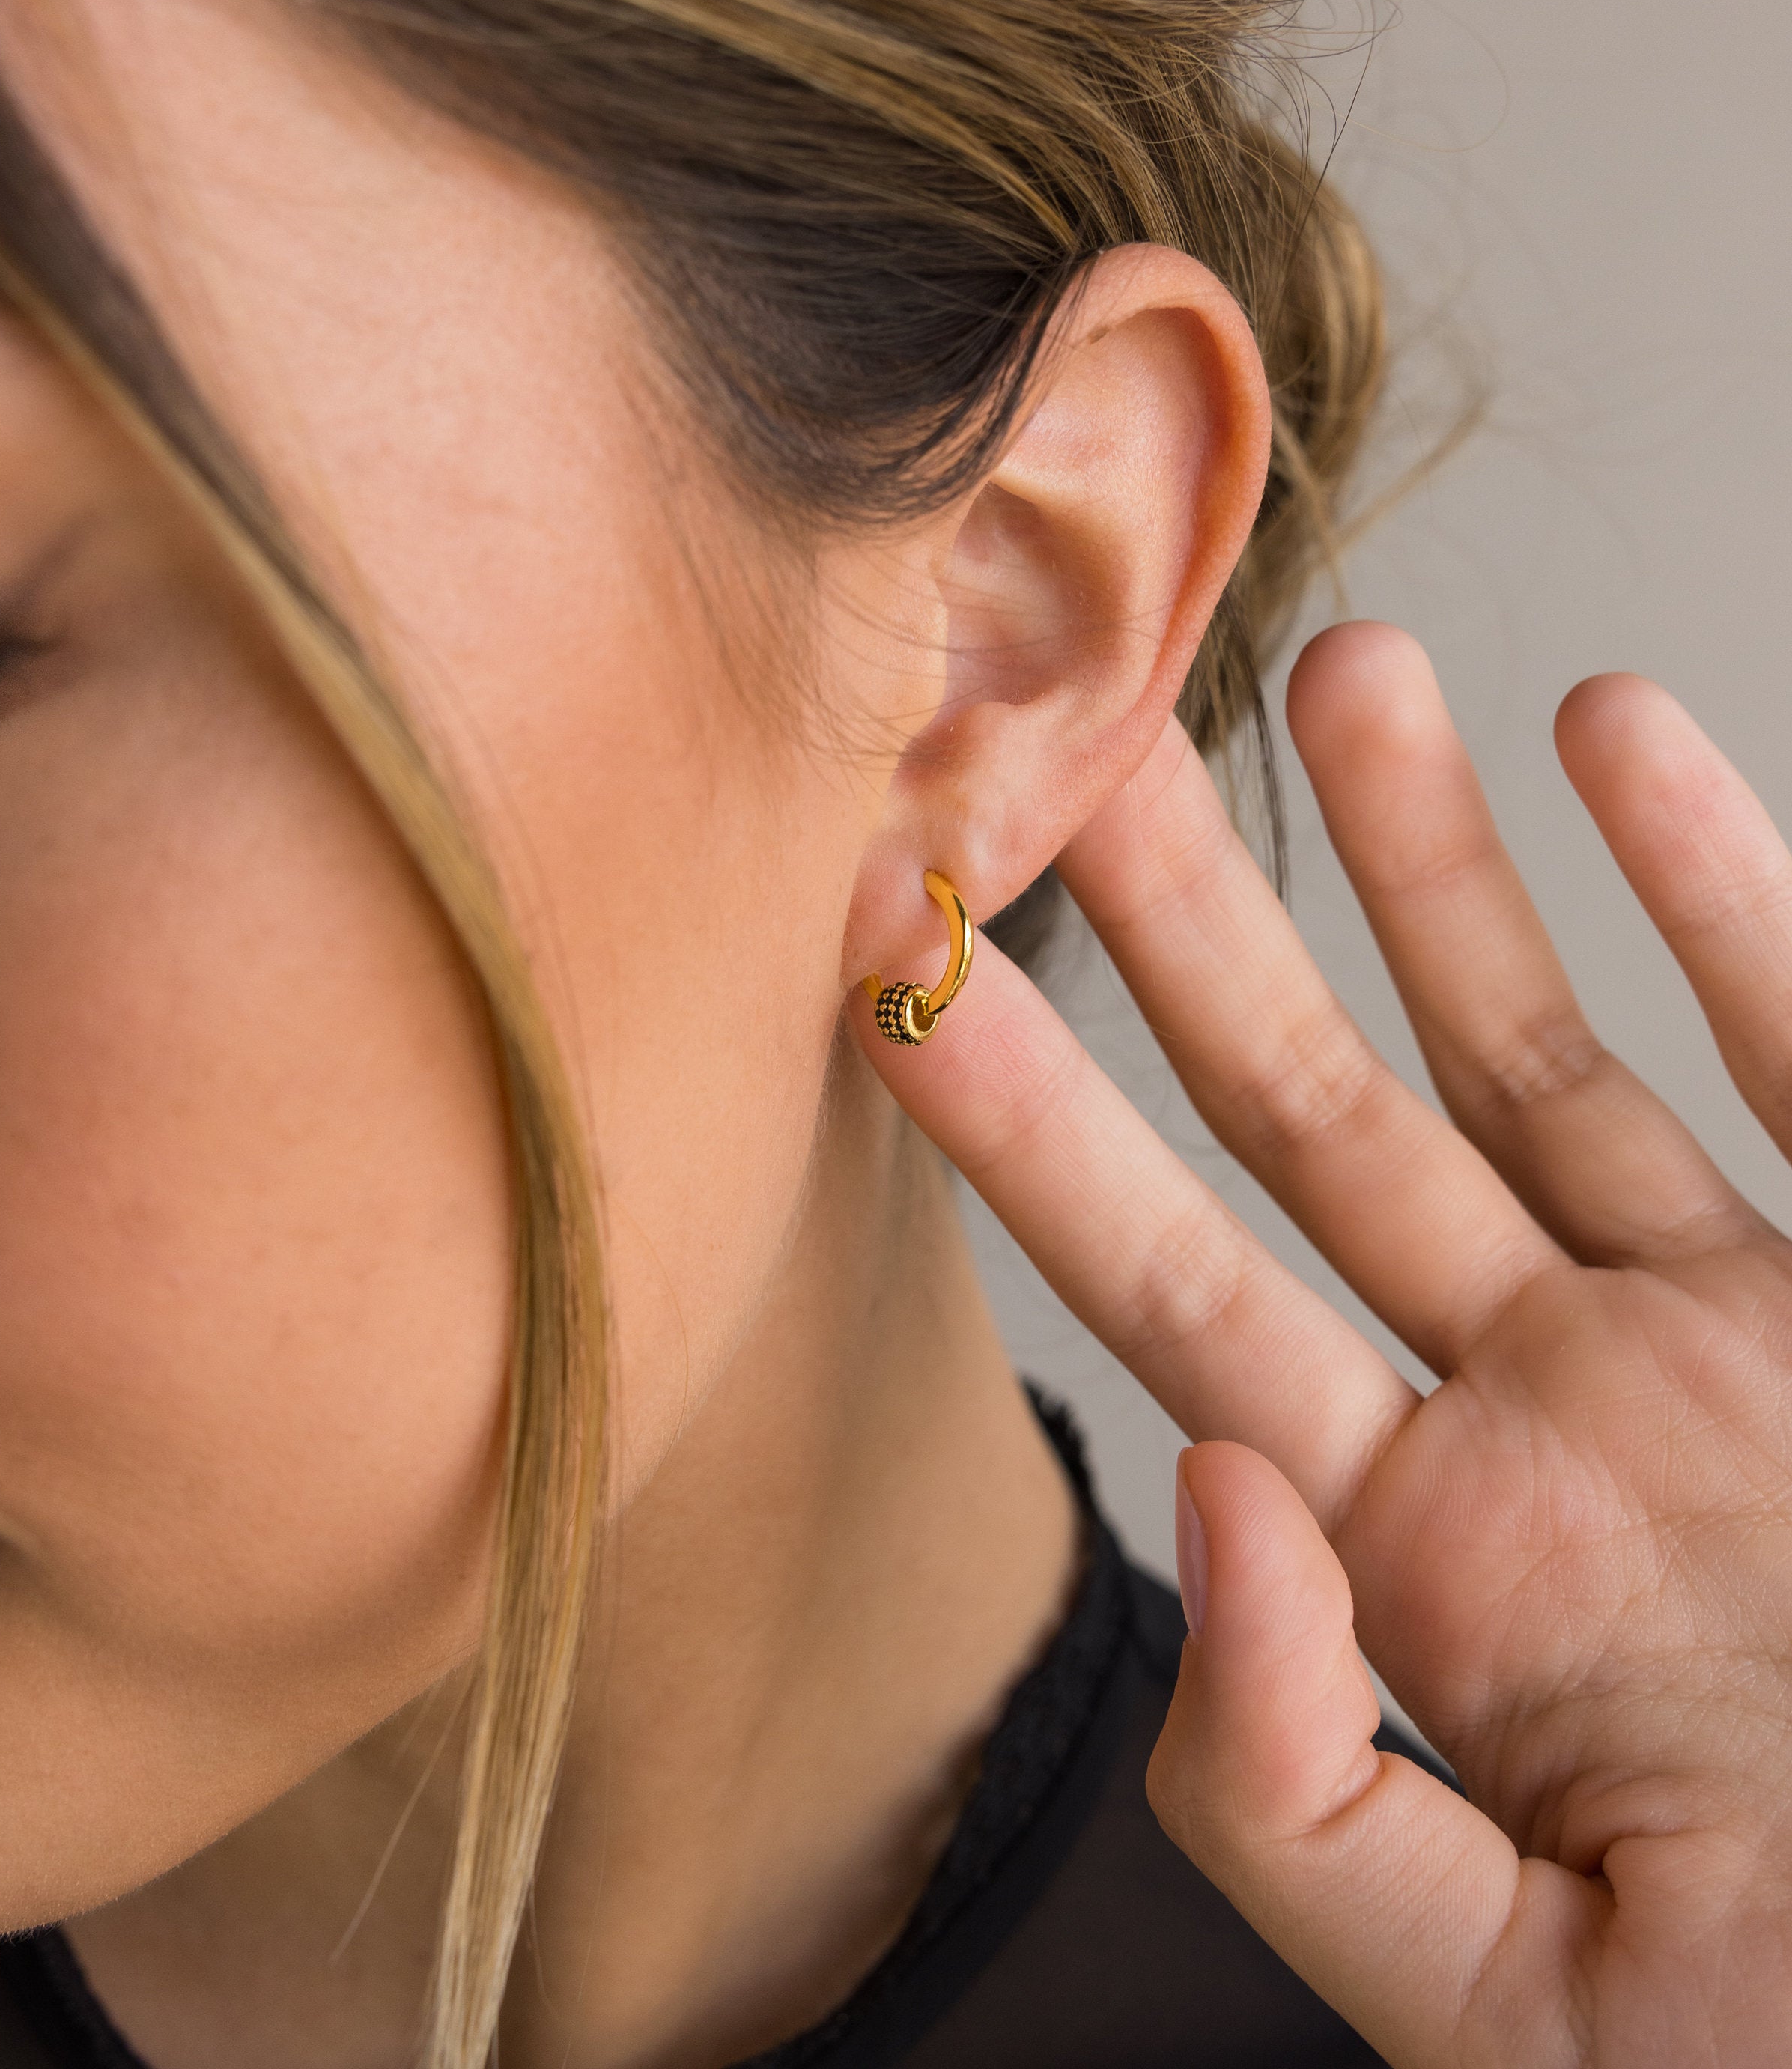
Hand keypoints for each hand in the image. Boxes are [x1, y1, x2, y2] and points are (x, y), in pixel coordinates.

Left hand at [856, 622, 1791, 2066]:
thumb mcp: (1518, 2010)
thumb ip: (1295, 1783)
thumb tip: (1200, 1499)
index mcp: (1435, 1567)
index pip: (1172, 1293)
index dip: (1026, 1131)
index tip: (892, 968)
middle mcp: (1561, 1416)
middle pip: (1317, 1122)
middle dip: (1186, 936)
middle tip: (1056, 752)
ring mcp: (1739, 1337)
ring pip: (1543, 1045)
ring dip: (1433, 856)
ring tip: (1323, 666)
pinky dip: (1726, 884)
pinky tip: (1608, 731)